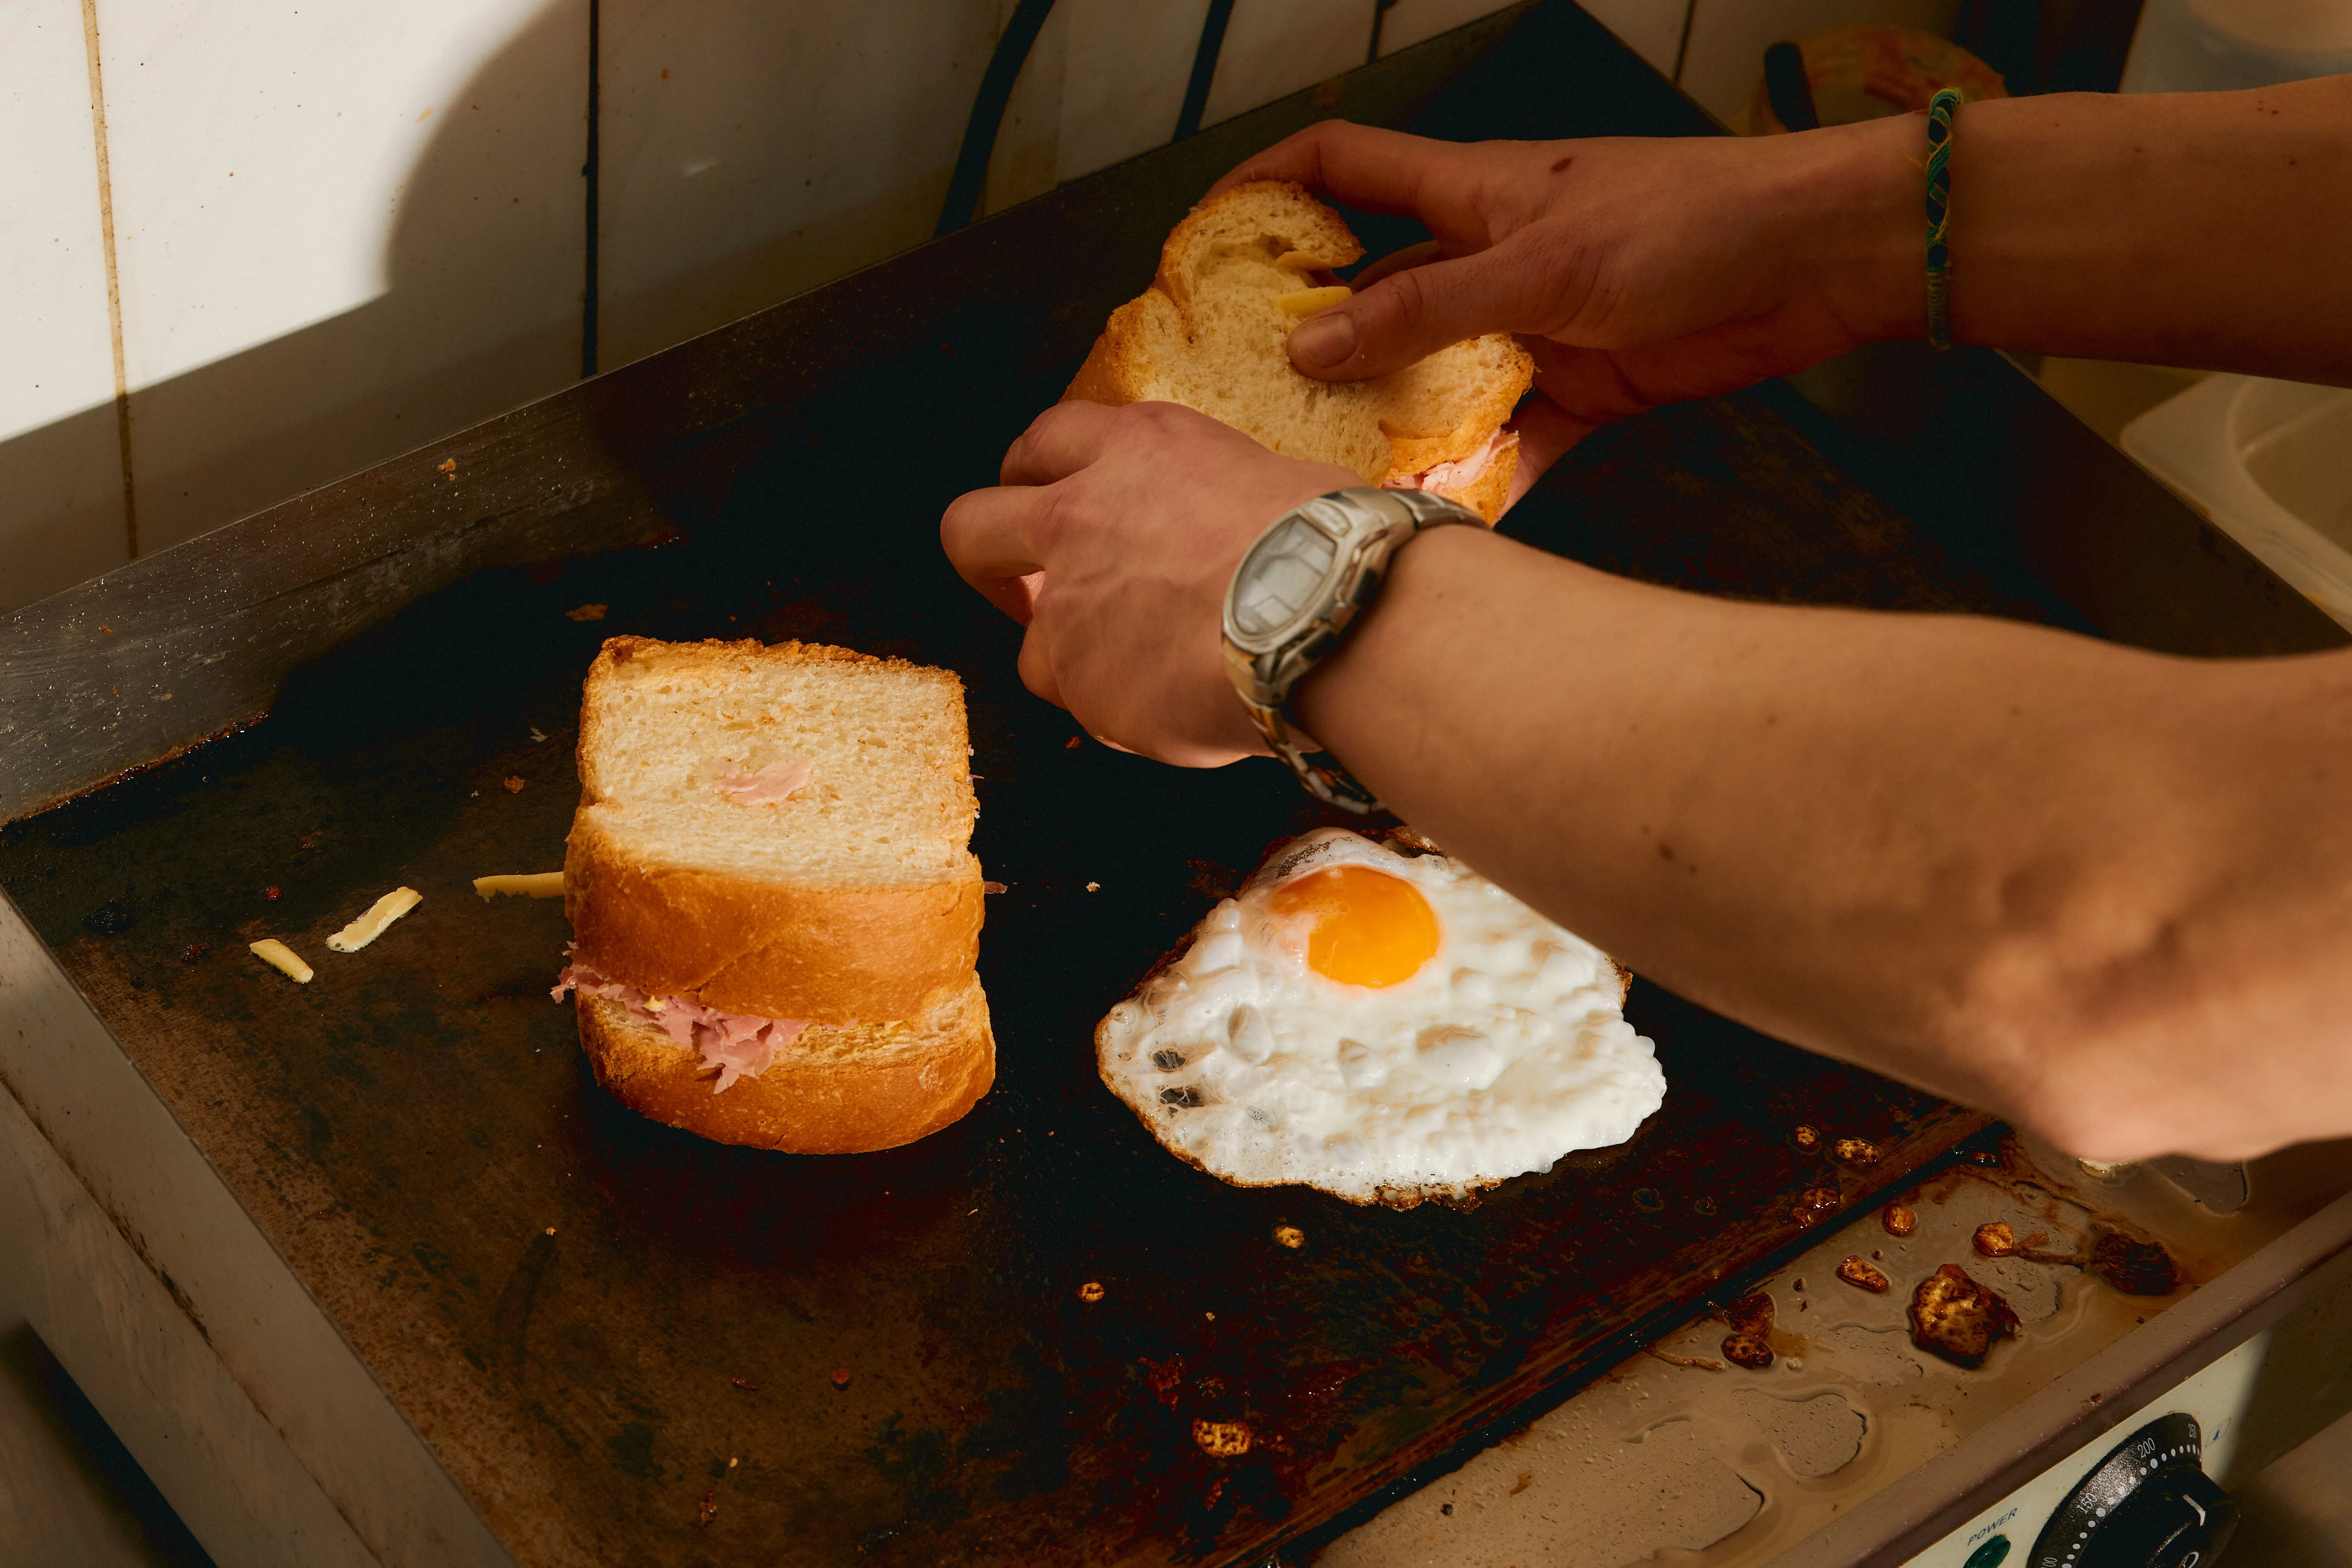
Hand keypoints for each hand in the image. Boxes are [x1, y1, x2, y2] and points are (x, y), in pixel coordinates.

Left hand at [939, 401, 1359, 765]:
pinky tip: (1185, 708)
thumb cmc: (1330, 546)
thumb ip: (1205, 503)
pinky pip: (1089, 709)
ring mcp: (1070, 607)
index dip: (1035, 476)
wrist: (1330, 617)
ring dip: (1076, 663)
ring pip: (1031, 648)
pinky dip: (1126, 715)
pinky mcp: (1081, 684)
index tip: (1043, 499)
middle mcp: (1079, 518)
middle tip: (1020, 586)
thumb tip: (1221, 538)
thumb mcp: (1265, 481)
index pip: (1046, 440)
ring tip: (1153, 677)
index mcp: (1134, 449)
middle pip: (971, 527)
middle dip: (985, 560)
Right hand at [1210, 119, 1917, 473]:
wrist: (1816, 262)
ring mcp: (1529, 326)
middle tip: (1247, 407)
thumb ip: (1425, 308)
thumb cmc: (1688, 221)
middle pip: (1375, 296)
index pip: (1339, 165)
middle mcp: (1487, 257)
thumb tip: (1311, 345)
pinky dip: (1481, 479)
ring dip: (1394, 427)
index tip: (1205, 241)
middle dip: (1315, 345)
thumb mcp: (1540, 262)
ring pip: (1433, 379)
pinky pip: (1509, 440)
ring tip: (1331, 483)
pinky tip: (1442, 523)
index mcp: (1468, 193)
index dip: (1266, 188)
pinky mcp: (1578, 387)